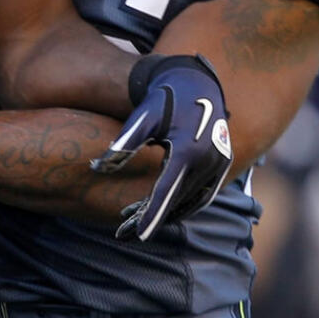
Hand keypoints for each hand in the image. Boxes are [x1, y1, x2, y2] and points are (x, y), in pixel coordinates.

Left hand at [91, 54, 232, 240]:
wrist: (195, 83)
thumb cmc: (164, 99)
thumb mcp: (142, 117)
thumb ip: (122, 143)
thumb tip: (96, 167)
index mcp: (187, 150)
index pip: (166, 191)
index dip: (150, 214)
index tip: (136, 234)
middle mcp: (208, 161)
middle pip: (177, 200)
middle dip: (152, 217)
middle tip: (125, 230)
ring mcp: (218, 164)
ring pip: (191, 200)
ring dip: (167, 213)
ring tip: (137, 220)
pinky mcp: (222, 164)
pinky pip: (203, 194)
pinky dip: (184, 204)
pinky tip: (165, 209)